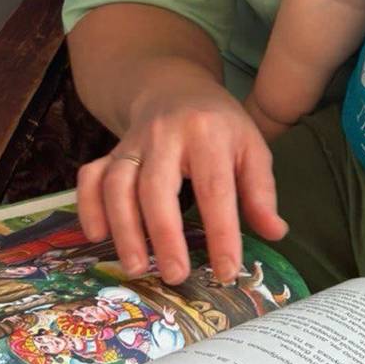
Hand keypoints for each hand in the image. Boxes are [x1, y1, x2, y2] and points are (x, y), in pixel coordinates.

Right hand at [77, 81, 287, 288]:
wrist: (177, 88)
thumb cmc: (220, 126)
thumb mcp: (251, 147)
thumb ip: (261, 191)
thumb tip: (275, 233)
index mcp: (209, 133)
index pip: (215, 188)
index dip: (221, 232)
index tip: (227, 270)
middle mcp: (166, 135)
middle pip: (157, 186)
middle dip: (164, 235)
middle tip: (175, 275)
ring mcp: (133, 142)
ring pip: (118, 184)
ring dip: (124, 228)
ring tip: (137, 267)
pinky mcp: (110, 151)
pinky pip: (90, 178)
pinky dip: (89, 207)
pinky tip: (99, 236)